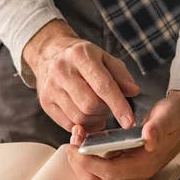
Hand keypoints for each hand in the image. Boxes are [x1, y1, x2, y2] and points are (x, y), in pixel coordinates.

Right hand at [23, 20, 139, 132]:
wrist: (49, 53)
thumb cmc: (82, 57)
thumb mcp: (104, 58)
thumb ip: (121, 75)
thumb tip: (133, 92)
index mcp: (80, 56)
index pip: (102, 85)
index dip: (118, 105)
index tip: (129, 121)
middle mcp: (62, 71)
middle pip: (89, 105)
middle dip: (105, 111)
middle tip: (107, 106)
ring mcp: (51, 88)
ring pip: (79, 117)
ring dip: (94, 119)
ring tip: (97, 109)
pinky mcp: (45, 102)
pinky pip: (68, 124)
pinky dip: (82, 125)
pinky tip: (87, 116)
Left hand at [66, 91, 179, 179]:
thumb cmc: (176, 117)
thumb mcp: (168, 117)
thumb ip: (158, 128)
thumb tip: (149, 139)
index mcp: (144, 165)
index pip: (109, 172)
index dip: (88, 162)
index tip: (74, 147)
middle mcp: (134, 172)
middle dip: (79, 163)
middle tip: (72, 141)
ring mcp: (128, 168)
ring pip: (95, 175)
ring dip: (81, 159)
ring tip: (77, 136)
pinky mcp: (123, 161)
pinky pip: (99, 165)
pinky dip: (87, 154)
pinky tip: (85, 136)